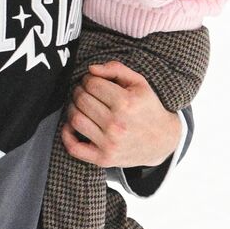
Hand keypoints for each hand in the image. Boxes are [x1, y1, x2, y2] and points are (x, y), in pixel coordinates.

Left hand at [60, 61, 180, 168]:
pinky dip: (66, 135)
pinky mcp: (104, 158)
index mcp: (126, 103)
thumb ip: (116, 69)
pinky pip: (74, 148)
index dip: (88, 79)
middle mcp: (116, 124)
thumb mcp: (139, 83)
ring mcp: (109, 144)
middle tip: (85, 92)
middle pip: (82, 99)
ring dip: (73, 108)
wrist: (162, 140)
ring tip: (81, 106)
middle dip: (80, 91)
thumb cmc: (148, 108)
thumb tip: (90, 69)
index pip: (92, 84)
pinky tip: (71, 125)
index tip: (92, 82)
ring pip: (75, 119)